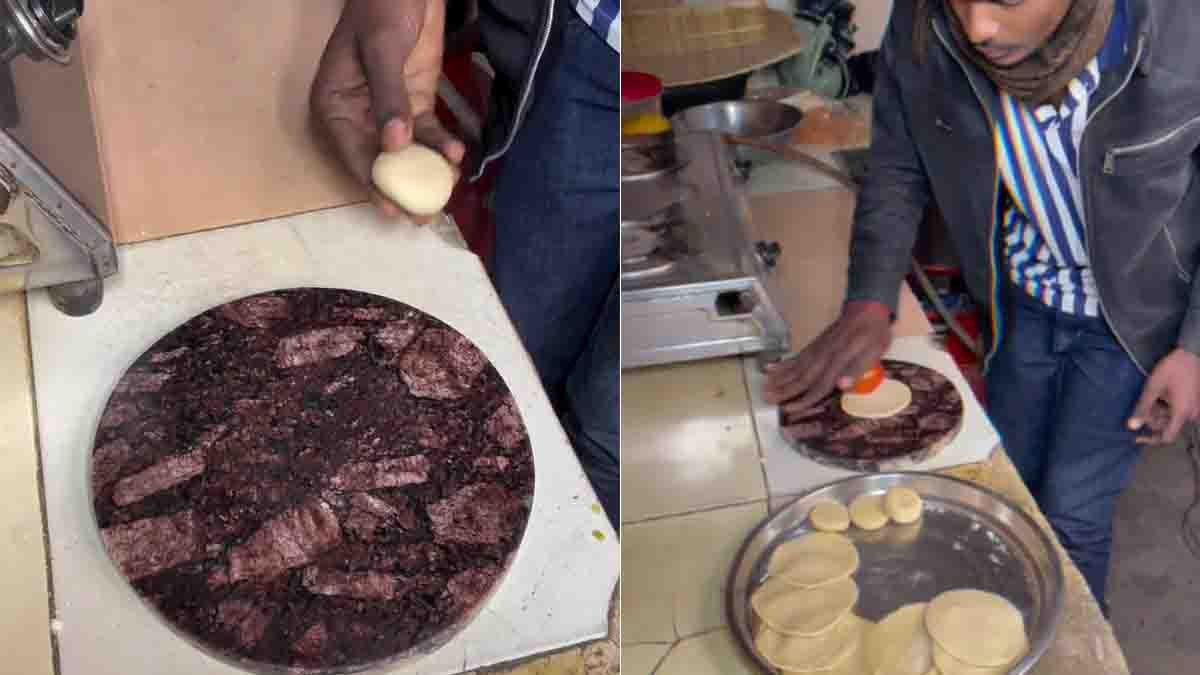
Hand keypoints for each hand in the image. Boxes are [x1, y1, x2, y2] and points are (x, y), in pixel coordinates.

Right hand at [311, 0, 464, 221]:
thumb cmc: (384, 7)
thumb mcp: (383, 49)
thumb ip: (389, 97)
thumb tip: (394, 146)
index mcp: (334, 104)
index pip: (353, 153)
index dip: (373, 183)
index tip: (393, 207)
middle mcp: (357, 116)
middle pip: (379, 161)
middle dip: (402, 188)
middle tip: (424, 215)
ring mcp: (388, 113)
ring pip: (407, 154)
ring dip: (426, 172)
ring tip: (448, 190)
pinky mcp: (414, 104)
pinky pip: (426, 134)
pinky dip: (441, 147)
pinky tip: (457, 155)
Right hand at [763, 301, 892, 413]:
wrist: (867, 308)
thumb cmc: (874, 333)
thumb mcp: (874, 352)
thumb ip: (856, 368)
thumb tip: (841, 386)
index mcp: (837, 361)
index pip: (818, 385)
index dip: (804, 399)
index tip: (789, 410)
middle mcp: (823, 356)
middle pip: (801, 378)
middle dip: (783, 391)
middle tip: (766, 399)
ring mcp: (816, 350)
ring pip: (795, 368)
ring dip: (779, 379)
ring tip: (764, 388)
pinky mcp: (814, 345)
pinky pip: (796, 357)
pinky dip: (782, 364)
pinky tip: (770, 368)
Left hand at [1128, 348, 1199, 444]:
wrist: (1193, 353)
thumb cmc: (1172, 369)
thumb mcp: (1153, 388)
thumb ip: (1142, 408)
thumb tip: (1131, 427)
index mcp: (1182, 414)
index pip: (1166, 438)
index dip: (1150, 440)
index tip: (1136, 437)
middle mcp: (1191, 415)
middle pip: (1167, 427)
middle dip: (1152, 420)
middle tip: (1143, 405)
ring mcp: (1194, 409)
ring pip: (1172, 419)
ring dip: (1158, 412)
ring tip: (1151, 396)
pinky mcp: (1194, 403)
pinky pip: (1178, 412)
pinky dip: (1166, 407)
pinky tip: (1160, 395)